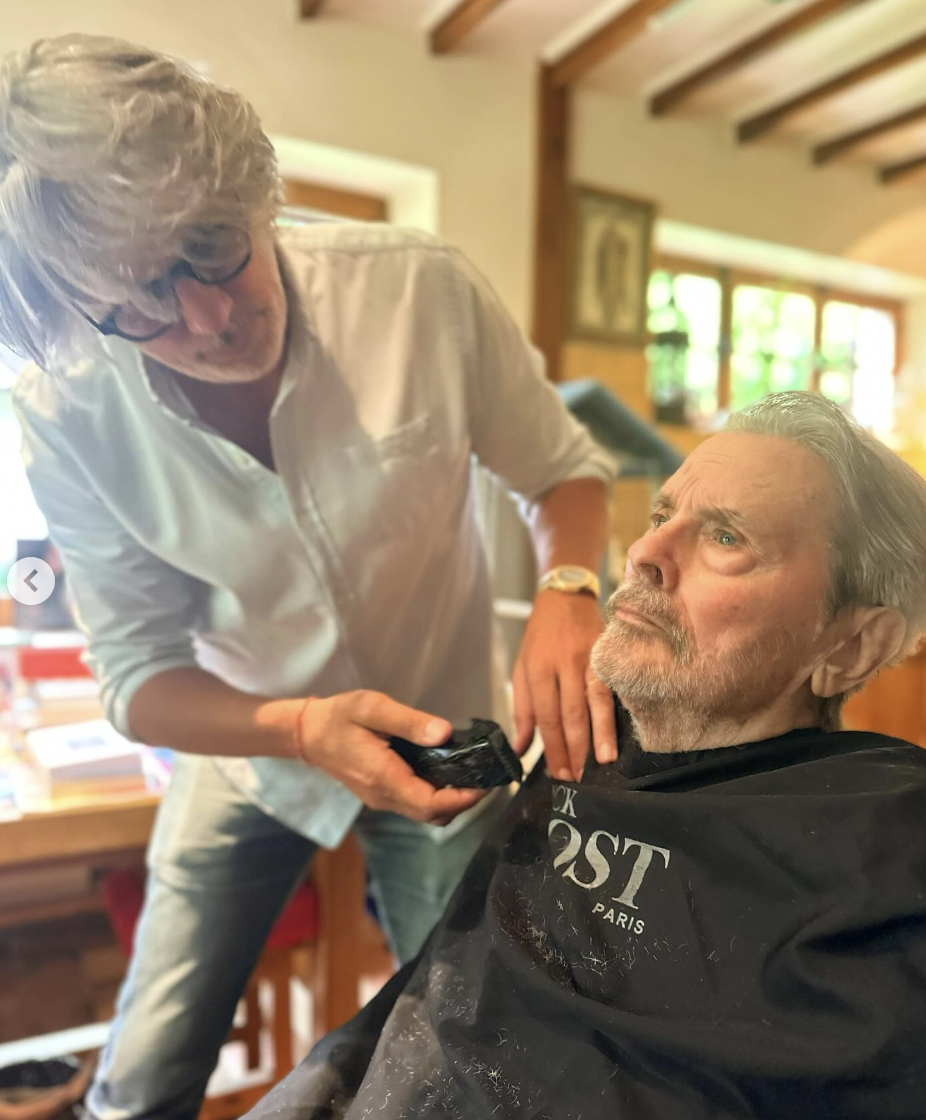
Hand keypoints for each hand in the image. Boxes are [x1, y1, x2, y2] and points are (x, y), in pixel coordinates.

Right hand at [294, 690, 484, 824]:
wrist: (307, 734)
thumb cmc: (339, 717)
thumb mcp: (372, 708)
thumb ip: (408, 721)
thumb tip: (443, 733)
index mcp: (383, 777)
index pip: (431, 804)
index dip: (463, 799)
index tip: (486, 784)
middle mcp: (384, 796)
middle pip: (433, 815)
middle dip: (464, 802)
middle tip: (486, 777)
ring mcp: (381, 799)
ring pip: (425, 813)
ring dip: (451, 801)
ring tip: (472, 773)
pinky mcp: (380, 795)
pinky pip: (414, 804)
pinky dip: (436, 796)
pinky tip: (446, 772)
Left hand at [512, 590, 617, 780]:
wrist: (565, 597)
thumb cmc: (540, 637)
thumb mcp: (521, 668)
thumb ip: (522, 710)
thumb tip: (520, 749)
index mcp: (538, 669)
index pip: (546, 716)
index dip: (554, 748)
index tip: (559, 774)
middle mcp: (564, 663)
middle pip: (572, 713)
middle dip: (576, 749)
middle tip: (580, 777)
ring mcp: (590, 657)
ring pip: (597, 700)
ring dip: (601, 733)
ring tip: (605, 760)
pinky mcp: (609, 652)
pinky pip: (615, 685)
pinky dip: (618, 709)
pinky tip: (624, 729)